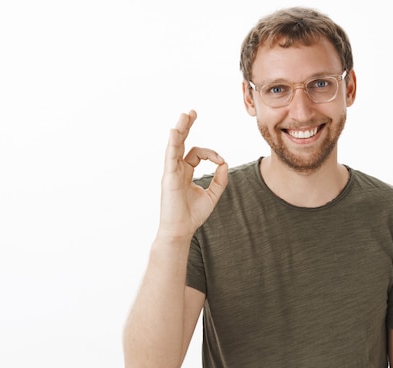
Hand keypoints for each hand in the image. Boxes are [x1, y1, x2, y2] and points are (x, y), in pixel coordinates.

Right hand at [158, 110, 227, 238]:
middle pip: (181, 142)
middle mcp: (176, 169)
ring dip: (180, 129)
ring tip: (184, 115)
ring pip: (175, 146)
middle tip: (192, 112)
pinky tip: (174, 131)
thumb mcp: (213, 195)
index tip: (221, 161)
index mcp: (185, 172)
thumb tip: (224, 163)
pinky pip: (170, 157)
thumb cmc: (192, 215)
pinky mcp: (168, 177)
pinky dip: (172, 143)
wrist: (181, 230)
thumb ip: (220, 179)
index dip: (212, 154)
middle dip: (187, 127)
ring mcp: (171, 172)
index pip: (197, 153)